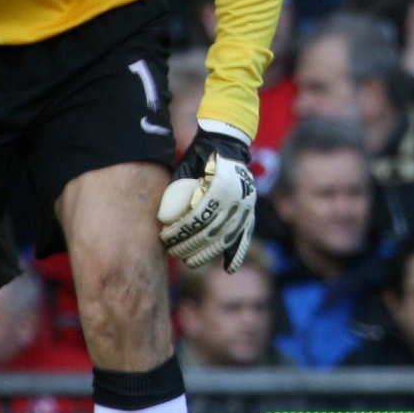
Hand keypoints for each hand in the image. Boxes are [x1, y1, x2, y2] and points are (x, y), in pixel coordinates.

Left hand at [157, 128, 256, 271]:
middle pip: (211, 230)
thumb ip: (175, 193)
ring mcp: (247, 205)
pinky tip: (228, 269)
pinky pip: (244, 235)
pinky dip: (236, 253)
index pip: (197, 216)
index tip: (166, 238)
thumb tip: (163, 220)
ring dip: (207, 252)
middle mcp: (238, 196)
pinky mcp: (250, 211)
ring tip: (190, 261)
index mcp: (220, 184)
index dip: (180, 231)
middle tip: (174, 252)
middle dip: (191, 245)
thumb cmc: (199, 158)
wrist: (227, 143)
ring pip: (226, 236)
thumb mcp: (183, 170)